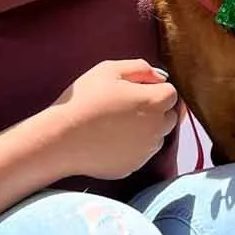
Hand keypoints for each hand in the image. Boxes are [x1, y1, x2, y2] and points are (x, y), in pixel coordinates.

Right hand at [48, 59, 179, 180]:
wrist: (62, 138)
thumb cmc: (84, 100)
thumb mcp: (109, 70)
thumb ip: (140, 68)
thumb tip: (159, 77)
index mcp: (154, 102)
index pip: (172, 93)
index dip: (156, 89)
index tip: (138, 90)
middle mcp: (157, 129)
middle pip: (169, 116)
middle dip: (156, 110)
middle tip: (129, 106)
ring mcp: (146, 151)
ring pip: (157, 137)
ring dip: (146, 129)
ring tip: (118, 123)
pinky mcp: (134, 166)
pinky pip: (141, 153)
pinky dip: (132, 146)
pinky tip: (111, 139)